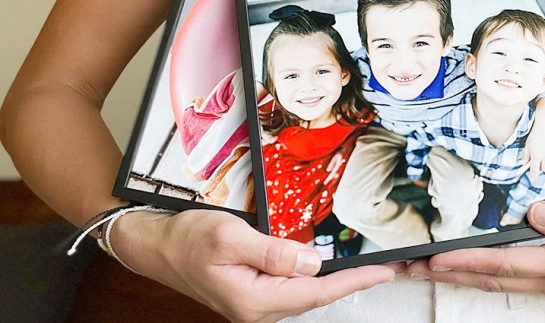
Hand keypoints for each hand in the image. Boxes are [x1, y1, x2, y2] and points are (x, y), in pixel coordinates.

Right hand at [112, 209, 396, 322]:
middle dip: (352, 281)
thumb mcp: (231, 238)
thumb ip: (275, 252)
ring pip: (305, 293)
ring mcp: (255, 305)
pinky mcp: (253, 294)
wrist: (156, 245)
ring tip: (365, 266)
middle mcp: (258, 310)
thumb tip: (315, 262)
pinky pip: (292, 288)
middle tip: (386, 266)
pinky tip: (327, 267)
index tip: (384, 271)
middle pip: (316, 296)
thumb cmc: (187, 239)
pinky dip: (314, 277)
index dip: (354, 280)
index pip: (317, 292)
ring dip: (335, 280)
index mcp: (255, 301)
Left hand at [407, 201, 544, 315]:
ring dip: (457, 273)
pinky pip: (511, 277)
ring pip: (494, 280)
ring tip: (425, 266)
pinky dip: (484, 271)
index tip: (427, 259)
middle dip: (442, 272)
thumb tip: (536, 210)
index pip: (499, 265)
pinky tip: (474, 266)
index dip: (460, 262)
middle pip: (485, 277)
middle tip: (405, 267)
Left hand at [522, 104, 544, 177]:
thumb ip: (525, 155)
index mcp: (536, 156)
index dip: (533, 174)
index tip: (533, 173)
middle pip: (544, 170)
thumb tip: (524, 163)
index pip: (534, 173)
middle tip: (540, 159)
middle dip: (541, 166)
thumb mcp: (528, 144)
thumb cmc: (537, 132)